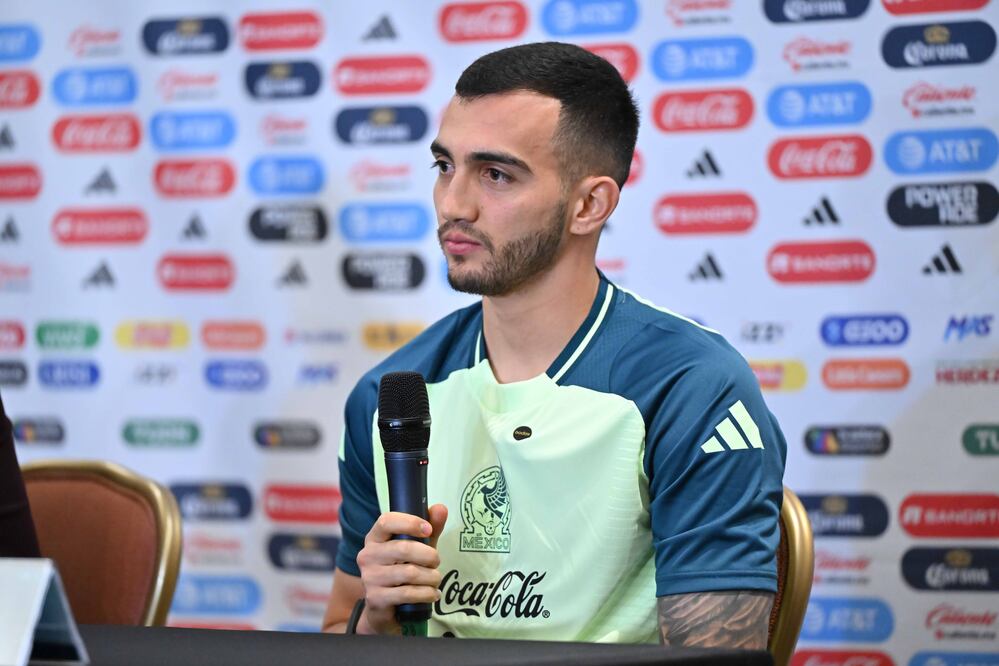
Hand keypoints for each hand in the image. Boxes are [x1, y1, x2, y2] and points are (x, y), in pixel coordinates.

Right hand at [355, 503, 447, 634]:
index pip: (386, 521)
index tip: (428, 530)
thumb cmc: (402, 571)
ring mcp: (369, 578)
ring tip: (436, 580)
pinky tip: (432, 594)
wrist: (385, 608)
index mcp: (374, 538)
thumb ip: (430, 529)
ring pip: (409, 573)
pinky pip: (407, 593)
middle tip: (437, 561)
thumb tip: (440, 508)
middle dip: (429, 555)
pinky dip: (426, 594)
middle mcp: (367, 555)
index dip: (410, 522)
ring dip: (431, 577)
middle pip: (403, 548)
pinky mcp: (375, 599)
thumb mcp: (417, 548)